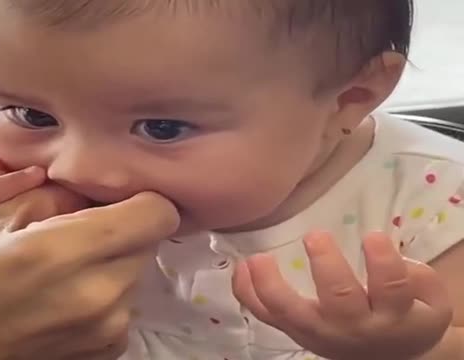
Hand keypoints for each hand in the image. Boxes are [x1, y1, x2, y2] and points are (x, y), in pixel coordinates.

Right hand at [0, 192, 178, 359]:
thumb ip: (52, 196)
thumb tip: (86, 188)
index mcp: (67, 253)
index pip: (157, 214)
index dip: (141, 198)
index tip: (116, 197)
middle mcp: (99, 296)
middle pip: (147, 243)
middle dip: (122, 229)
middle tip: (77, 228)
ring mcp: (104, 330)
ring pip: (135, 275)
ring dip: (111, 262)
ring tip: (62, 266)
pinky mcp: (101, 353)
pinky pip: (122, 308)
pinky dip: (103, 294)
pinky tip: (61, 295)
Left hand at [233, 231, 452, 359]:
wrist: (388, 356)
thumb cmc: (406, 314)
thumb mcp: (428, 298)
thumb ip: (414, 275)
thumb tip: (387, 252)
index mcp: (392, 315)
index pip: (390, 289)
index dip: (383, 262)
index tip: (373, 235)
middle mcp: (354, 327)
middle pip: (339, 301)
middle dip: (327, 268)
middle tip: (315, 236)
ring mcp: (319, 333)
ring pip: (293, 314)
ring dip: (272, 285)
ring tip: (258, 258)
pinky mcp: (295, 332)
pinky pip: (267, 317)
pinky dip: (249, 294)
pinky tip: (240, 268)